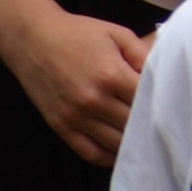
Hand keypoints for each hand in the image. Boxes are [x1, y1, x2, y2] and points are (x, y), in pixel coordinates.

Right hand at [0, 3, 148, 165]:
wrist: (32, 39)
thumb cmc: (76, 33)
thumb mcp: (116, 33)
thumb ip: (141, 54)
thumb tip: (157, 77)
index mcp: (110, 75)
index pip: (145, 99)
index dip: (156, 99)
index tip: (159, 98)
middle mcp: (93, 100)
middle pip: (132, 124)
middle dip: (144, 121)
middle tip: (150, 117)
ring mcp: (75, 117)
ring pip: (115, 143)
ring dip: (129, 142)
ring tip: (137, 136)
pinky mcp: (61, 126)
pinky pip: (89, 152)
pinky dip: (106, 156)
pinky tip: (116, 150)